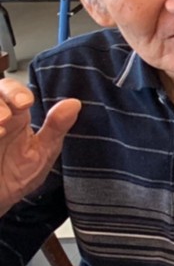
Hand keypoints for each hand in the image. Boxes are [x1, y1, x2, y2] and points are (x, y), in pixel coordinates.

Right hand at [0, 79, 80, 214]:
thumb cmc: (17, 176)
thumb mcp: (41, 153)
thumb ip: (56, 127)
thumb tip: (75, 103)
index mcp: (14, 115)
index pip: (11, 90)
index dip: (16, 91)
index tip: (26, 103)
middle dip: (1, 98)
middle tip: (8, 118)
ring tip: (0, 129)